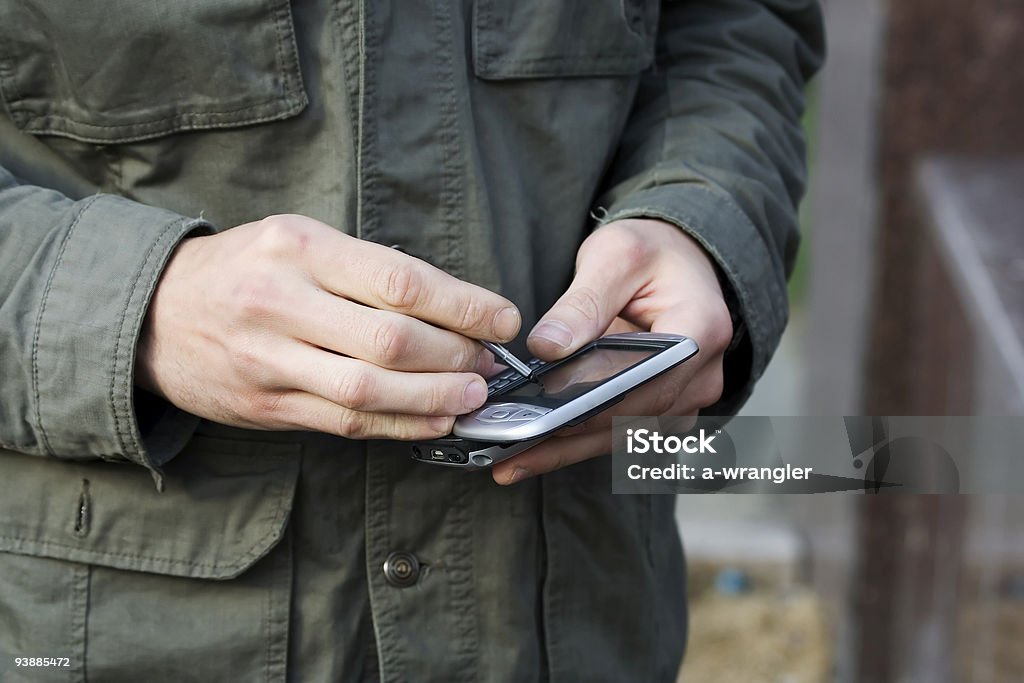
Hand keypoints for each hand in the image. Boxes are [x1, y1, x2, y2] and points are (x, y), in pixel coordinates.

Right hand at [136, 214, 518, 439]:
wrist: (154, 312)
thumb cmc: (244, 268)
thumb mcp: (297, 240)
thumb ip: (364, 269)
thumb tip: (452, 306)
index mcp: (298, 247)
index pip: (400, 281)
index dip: (464, 306)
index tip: (504, 319)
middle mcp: (281, 302)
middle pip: (391, 341)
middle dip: (456, 357)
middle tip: (489, 364)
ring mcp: (269, 359)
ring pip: (369, 390)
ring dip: (435, 399)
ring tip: (472, 397)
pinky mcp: (265, 405)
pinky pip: (345, 422)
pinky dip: (398, 425)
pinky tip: (433, 422)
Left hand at [492, 218, 732, 483]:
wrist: (679, 262)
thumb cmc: (653, 253)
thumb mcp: (616, 255)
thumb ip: (583, 301)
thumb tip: (549, 346)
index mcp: (699, 330)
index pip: (647, 380)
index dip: (596, 402)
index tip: (547, 414)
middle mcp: (701, 375)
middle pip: (632, 417)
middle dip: (569, 435)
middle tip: (511, 446)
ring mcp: (685, 399)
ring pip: (621, 435)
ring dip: (566, 450)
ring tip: (510, 462)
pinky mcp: (663, 411)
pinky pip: (617, 434)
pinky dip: (575, 443)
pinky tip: (532, 452)